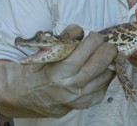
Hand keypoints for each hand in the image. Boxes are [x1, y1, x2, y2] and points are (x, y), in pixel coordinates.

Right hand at [0, 26, 117, 117]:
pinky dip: (106, 76)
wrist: (27, 94)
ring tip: (107, 54)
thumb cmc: (39, 68)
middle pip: (100, 64)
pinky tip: (102, 69)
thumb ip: (66, 36)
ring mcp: (79, 99)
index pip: (86, 50)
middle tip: (108, 43)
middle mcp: (71, 87)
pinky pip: (104, 88)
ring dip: (110, 63)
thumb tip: (82, 31)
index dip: (95, 39)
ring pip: (106, 76)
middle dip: (108, 49)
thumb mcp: (48, 48)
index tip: (96, 35)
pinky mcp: (85, 104)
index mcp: (59, 72)